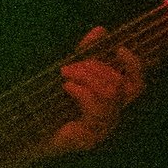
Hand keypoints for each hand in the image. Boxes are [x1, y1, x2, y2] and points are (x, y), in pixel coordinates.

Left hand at [46, 34, 144, 156]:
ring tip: (65, 75)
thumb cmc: (52, 104)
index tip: (120, 49)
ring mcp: (103, 129)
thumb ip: (87, 53)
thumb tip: (101, 30)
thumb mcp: (71, 73)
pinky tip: (67, 87)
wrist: (31, 134)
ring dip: (85, 78)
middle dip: (93, 68)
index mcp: (112, 103)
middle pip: (117, 83)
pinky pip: (95, 108)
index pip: (136, 84)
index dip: (134, 66)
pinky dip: (81, 91)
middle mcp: (113, 116)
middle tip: (68, 66)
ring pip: (109, 93)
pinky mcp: (90, 137)